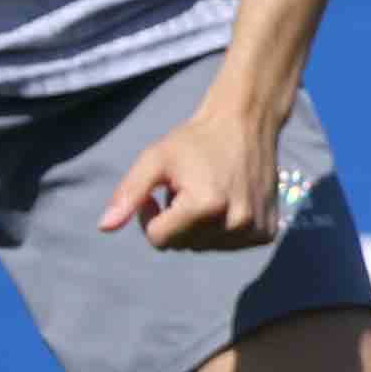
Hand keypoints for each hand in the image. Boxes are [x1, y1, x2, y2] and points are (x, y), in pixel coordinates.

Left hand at [97, 83, 293, 249]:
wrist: (246, 123)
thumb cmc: (195, 141)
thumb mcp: (155, 159)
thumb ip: (128, 194)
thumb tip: (104, 227)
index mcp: (205, 206)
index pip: (158, 239)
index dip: (151, 216)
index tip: (159, 190)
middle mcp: (234, 223)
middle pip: (181, 245)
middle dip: (175, 221)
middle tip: (184, 189)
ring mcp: (253, 231)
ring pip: (203, 247)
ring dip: (198, 226)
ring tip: (207, 192)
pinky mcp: (266, 234)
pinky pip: (228, 246)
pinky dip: (221, 230)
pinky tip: (227, 202)